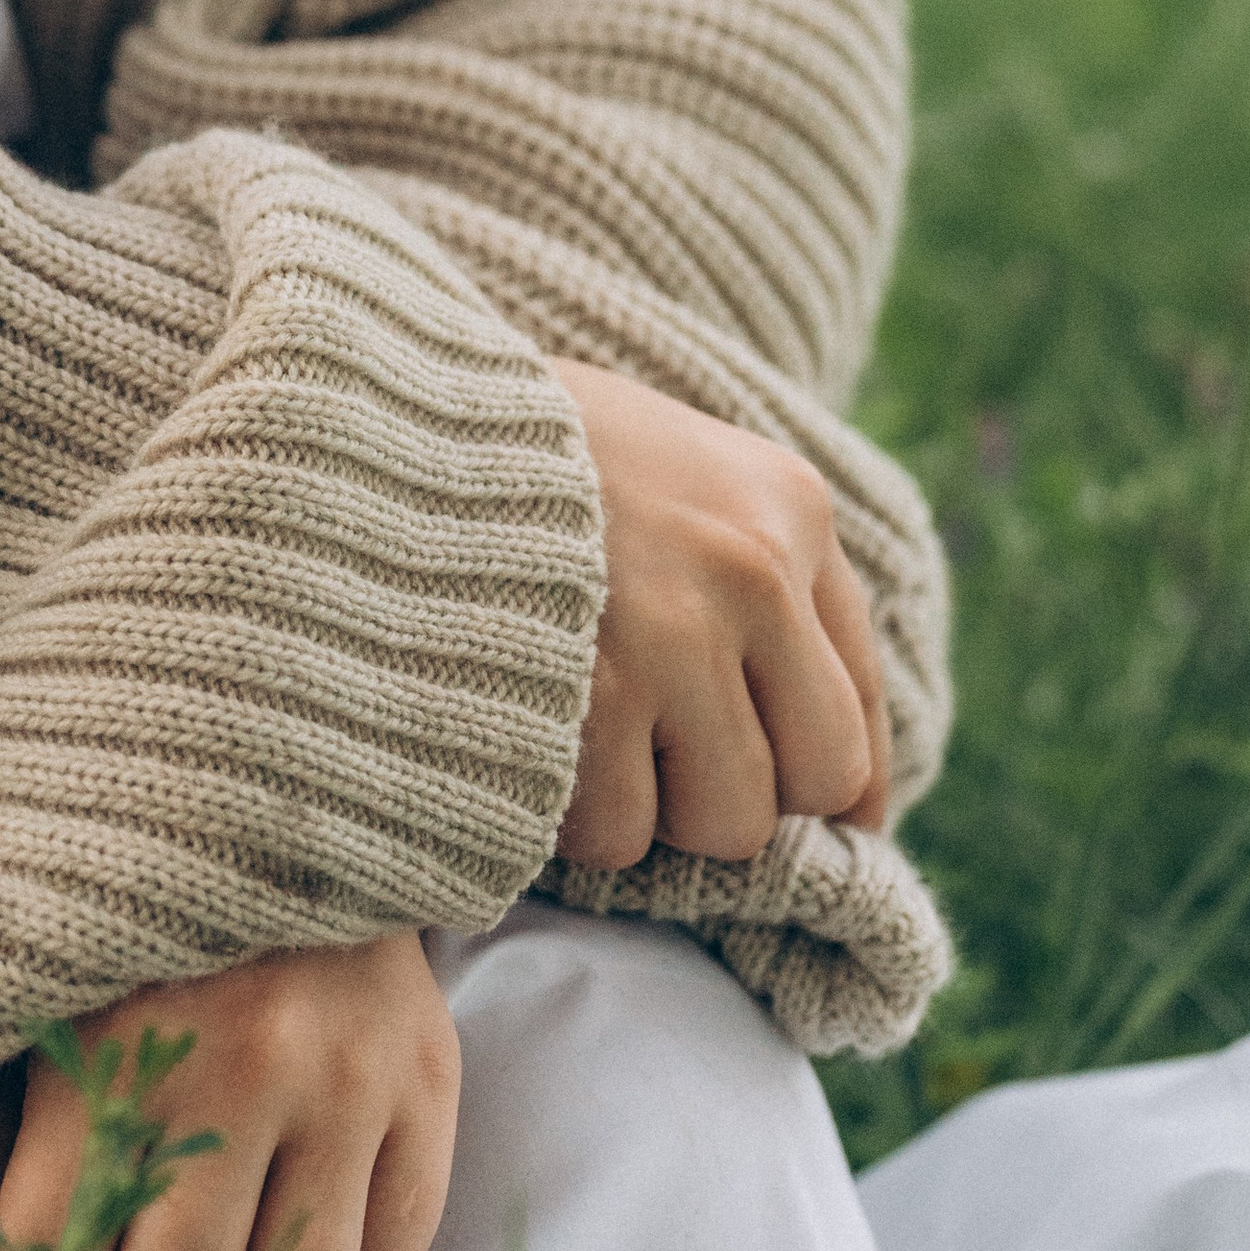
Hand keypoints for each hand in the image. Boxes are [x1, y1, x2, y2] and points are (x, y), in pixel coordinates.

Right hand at [550, 358, 889, 869]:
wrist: (388, 415)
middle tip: (653, 755)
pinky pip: (618, 835)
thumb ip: (768, 590)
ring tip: (583, 737)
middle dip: (736, 792)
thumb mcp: (683, 472)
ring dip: (650, 810)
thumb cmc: (527, 458)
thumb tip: (857, 804)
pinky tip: (532, 743)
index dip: (827, 787)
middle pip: (813, 782)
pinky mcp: (589, 692)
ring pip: (722, 824)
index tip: (786, 810)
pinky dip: (570, 818)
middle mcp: (755, 570)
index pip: (862, 708)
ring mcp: (674, 633)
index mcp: (790, 508)